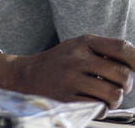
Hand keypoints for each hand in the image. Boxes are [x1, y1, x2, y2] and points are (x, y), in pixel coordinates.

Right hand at [0, 35, 134, 111]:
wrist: (25, 75)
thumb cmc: (59, 63)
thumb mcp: (77, 48)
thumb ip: (103, 52)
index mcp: (83, 42)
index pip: (122, 48)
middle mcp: (77, 58)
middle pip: (123, 75)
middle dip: (125, 85)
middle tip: (115, 86)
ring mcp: (70, 78)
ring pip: (114, 95)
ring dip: (112, 100)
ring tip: (101, 96)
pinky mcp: (66, 98)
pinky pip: (99, 109)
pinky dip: (99, 109)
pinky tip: (89, 103)